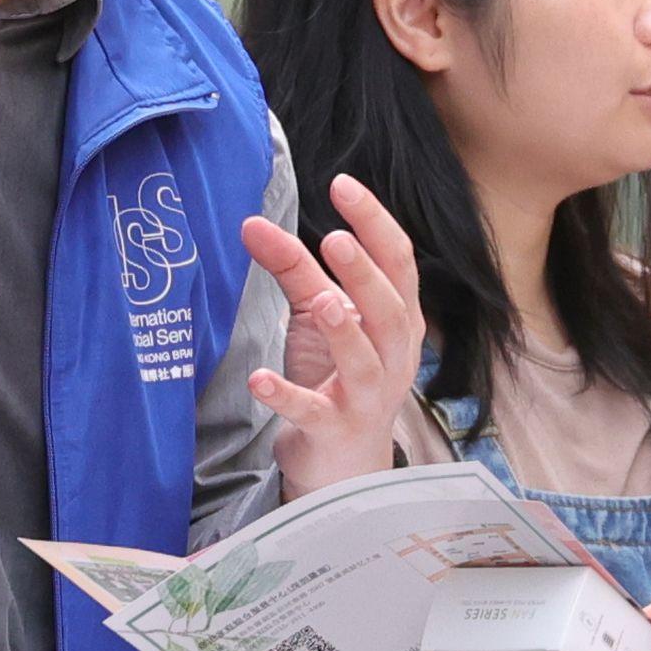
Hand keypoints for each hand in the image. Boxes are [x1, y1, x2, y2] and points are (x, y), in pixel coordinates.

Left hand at [242, 175, 431, 497]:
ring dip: (345, 330)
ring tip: (322, 301)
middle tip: (336, 239)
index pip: (399, 262)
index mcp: (397, 318)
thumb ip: (294, 268)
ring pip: (365, 362)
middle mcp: (392, 356)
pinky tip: (259, 379)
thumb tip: (252, 221)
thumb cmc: (336, 377)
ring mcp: (366, 397)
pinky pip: (313, 413)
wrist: (344, 465)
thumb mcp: (317, 316)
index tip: (342, 185)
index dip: (375, 222)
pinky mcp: (333, 430)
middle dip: (366, 274)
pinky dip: (287, 396)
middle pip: (390, 309)